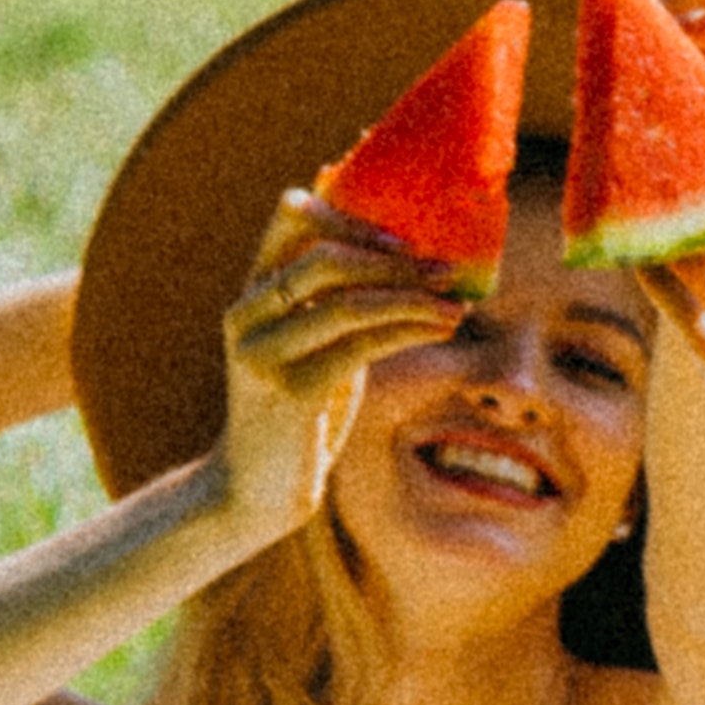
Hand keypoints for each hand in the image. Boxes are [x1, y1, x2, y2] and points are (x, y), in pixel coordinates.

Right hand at [213, 194, 472, 541]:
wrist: (256, 489)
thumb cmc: (297, 414)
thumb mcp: (311, 348)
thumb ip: (335, 304)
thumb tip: (406, 257)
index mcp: (252, 293)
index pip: (292, 219)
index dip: (349, 215)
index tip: (403, 237)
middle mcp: (248, 315)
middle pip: (325, 258)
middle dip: (394, 261)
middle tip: (447, 269)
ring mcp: (263, 353)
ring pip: (347, 302)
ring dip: (411, 298)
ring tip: (457, 305)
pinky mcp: (290, 392)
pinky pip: (359, 347)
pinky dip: (407, 332)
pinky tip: (440, 330)